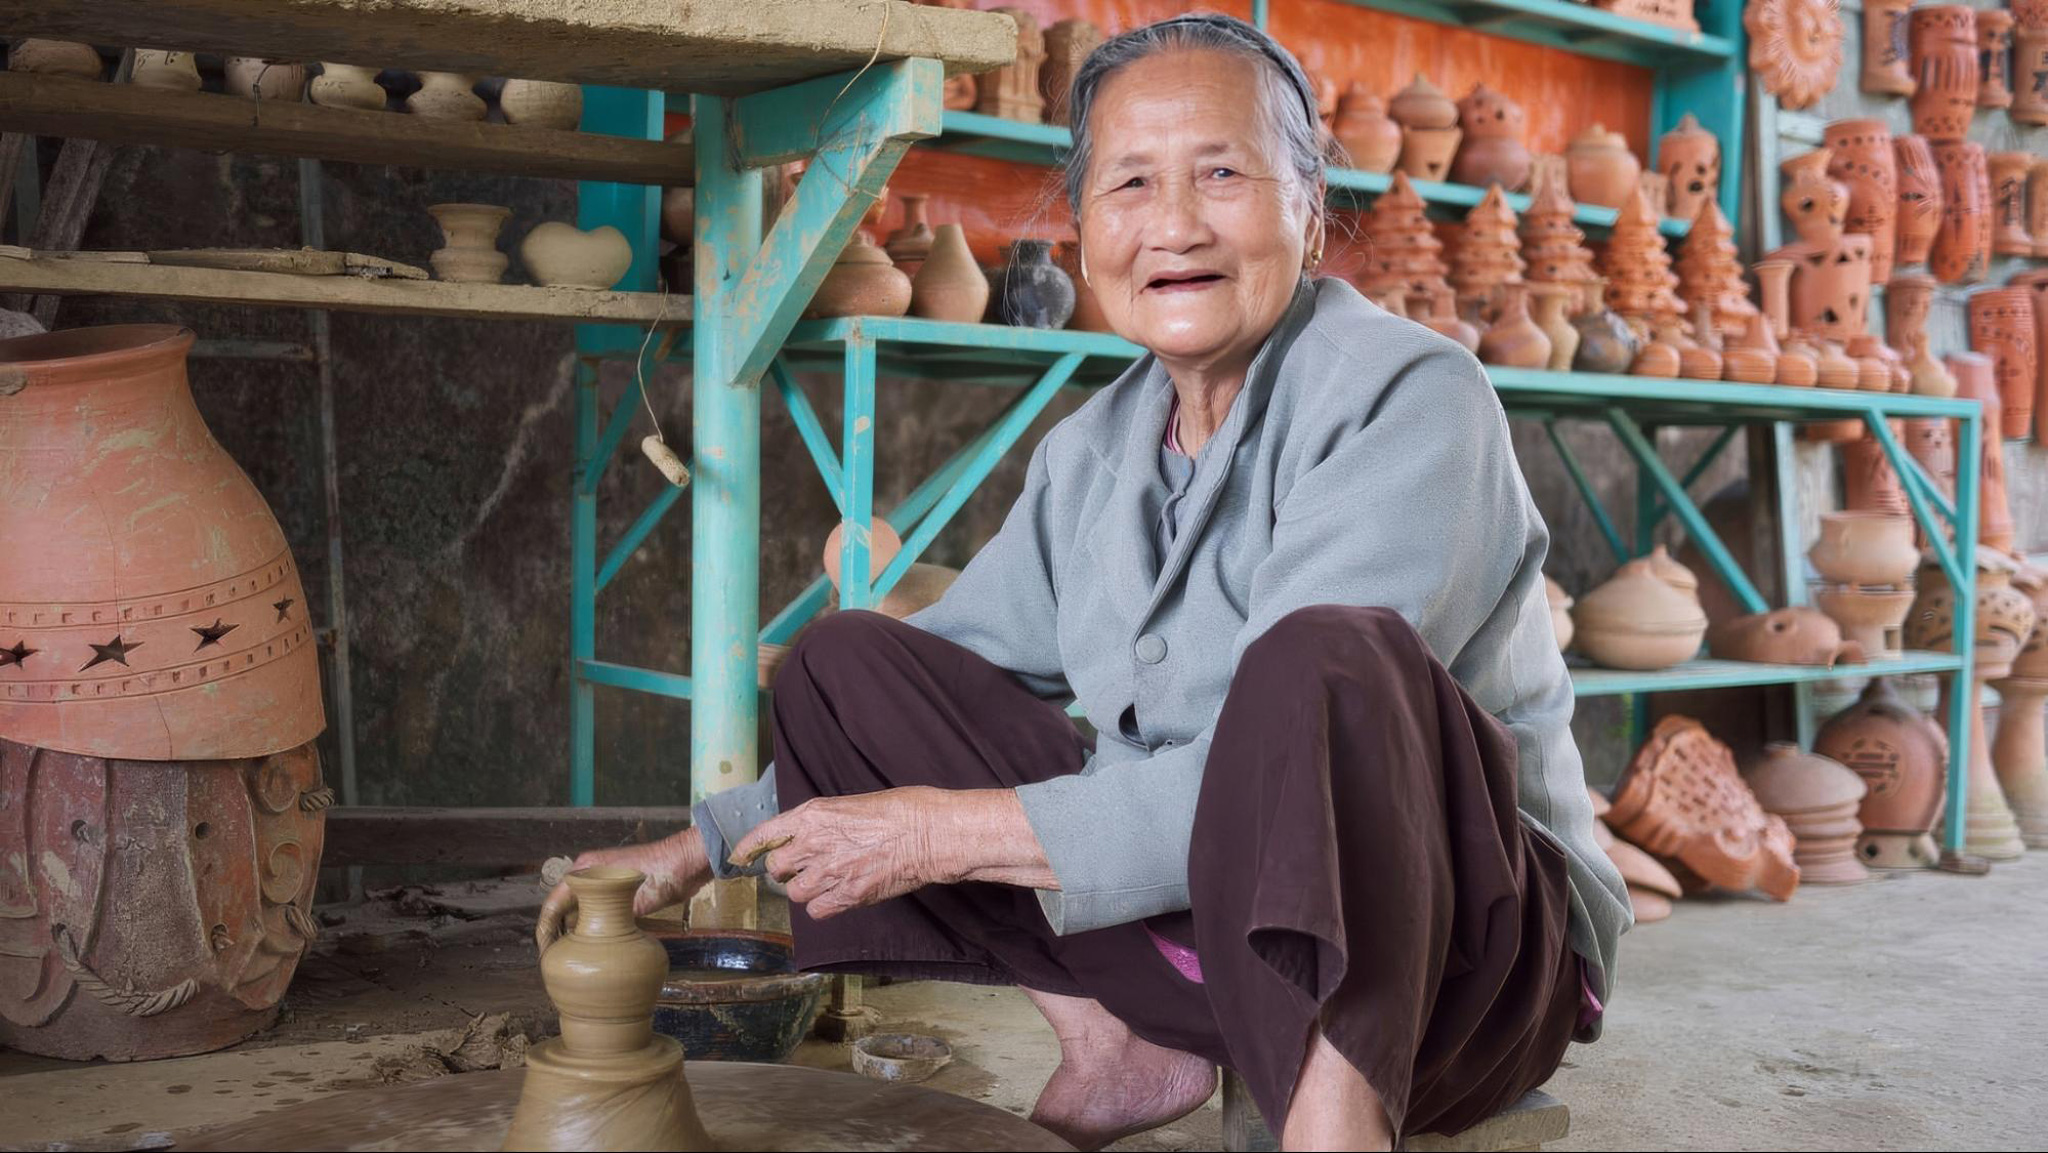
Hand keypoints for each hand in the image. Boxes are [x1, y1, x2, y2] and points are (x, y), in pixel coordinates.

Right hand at [537, 828, 710, 951]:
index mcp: (585, 870)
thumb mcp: (631, 901)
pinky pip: (599, 914)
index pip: (554, 901)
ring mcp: (605, 885)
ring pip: (581, 912)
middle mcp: (590, 876)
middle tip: (554, 962)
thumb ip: (604, 919)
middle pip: (564, 908)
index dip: (546, 928)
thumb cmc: (661, 874)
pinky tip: (593, 947)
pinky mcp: (620, 894)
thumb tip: (583, 941)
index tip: (544, 952)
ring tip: (570, 959)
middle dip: (557, 933)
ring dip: (575, 932)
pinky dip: (593, 928)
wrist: (689, 861)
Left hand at [731, 787, 955, 920]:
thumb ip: (824, 821)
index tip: (741, 856)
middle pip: (776, 867)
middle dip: (785, 869)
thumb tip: (812, 833)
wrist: (930, 833)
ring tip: (824, 881)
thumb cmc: (901, 810)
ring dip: (804, 889)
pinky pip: (817, 910)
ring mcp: (830, 872)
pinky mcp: (848, 896)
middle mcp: (814, 844)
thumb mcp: (852, 803)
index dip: (748, 848)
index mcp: (813, 815)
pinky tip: (836, 897)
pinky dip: (822, 907)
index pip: (765, 834)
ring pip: (794, 892)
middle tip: (802, 867)